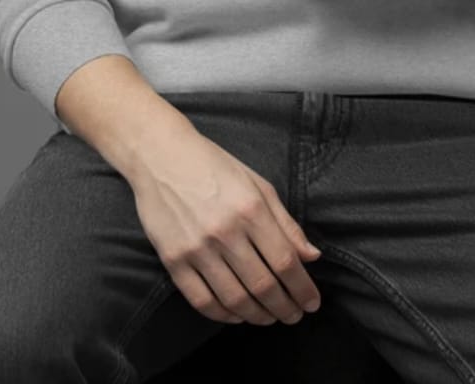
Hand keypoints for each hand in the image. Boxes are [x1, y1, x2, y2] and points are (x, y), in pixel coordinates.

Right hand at [128, 125, 322, 325]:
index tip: (311, 303)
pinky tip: (237, 315)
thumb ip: (286, 223)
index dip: (302, 288)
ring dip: (257, 316)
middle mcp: (225, 231)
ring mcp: (197, 248)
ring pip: (234, 299)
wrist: (162, 156)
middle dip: (284, 308)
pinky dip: (223, 315)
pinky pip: (202, 300)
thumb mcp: (258, 184)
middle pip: (263, 285)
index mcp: (251, 208)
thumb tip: (312, 256)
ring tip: (269, 318)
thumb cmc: (215, 167)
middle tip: (294, 316)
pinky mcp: (173, 260)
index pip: (285, 261)